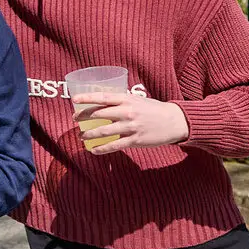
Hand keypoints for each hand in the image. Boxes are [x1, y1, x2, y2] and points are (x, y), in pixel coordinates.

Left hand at [73, 92, 189, 154]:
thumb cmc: (153, 109)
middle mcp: (127, 112)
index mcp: (127, 99)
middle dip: (83, 117)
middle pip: (99, 114)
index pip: (102, 97)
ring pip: (103, 131)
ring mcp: (130, 126)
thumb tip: (101, 102)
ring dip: (89, 135)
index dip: (87, 98)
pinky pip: (114, 145)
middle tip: (75, 119)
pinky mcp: (134, 140)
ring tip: (81, 136)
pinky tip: (93, 150)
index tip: (74, 99)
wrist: (174, 121)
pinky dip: (101, 149)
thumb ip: (120, 101)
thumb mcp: (136, 100)